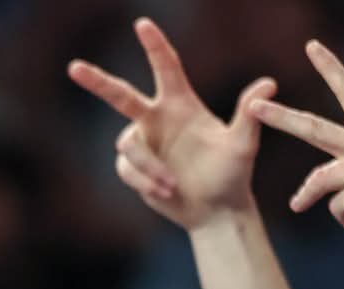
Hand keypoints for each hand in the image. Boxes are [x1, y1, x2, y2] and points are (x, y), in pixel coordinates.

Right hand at [67, 18, 276, 230]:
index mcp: (181, 104)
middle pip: (120, 95)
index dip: (154, 45)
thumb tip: (269, 84)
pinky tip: (164, 191)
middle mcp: (157, 120)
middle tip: (74, 67)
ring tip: (171, 184)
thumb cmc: (233, 174)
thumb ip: (249, 113)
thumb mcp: (243, 144)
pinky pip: (128, 169)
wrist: (216, 210)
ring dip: (148, 165)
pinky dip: (145, 180)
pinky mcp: (134, 170)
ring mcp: (144, 144)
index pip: (166, 67)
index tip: (143, 24)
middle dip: (97, 81)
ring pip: (128, 144)